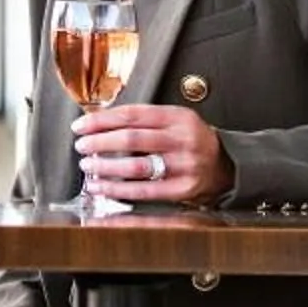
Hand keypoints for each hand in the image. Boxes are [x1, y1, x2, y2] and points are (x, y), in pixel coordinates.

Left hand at [74, 103, 232, 204]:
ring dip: (106, 166)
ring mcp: (183, 166)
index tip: (82, 125)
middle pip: (132, 138)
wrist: (226, 165)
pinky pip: (144, 191)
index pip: (133, 115)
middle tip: (81, 145)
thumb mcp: (176, 121)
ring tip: (88, 166)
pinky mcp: (182, 189)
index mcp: (178, 117)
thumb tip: (101, 123)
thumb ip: (145, 120)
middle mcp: (182, 139)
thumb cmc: (193, 141)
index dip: (102, 120)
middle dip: (100, 142)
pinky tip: (101, 186)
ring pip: (136, 166)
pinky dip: (117, 189)